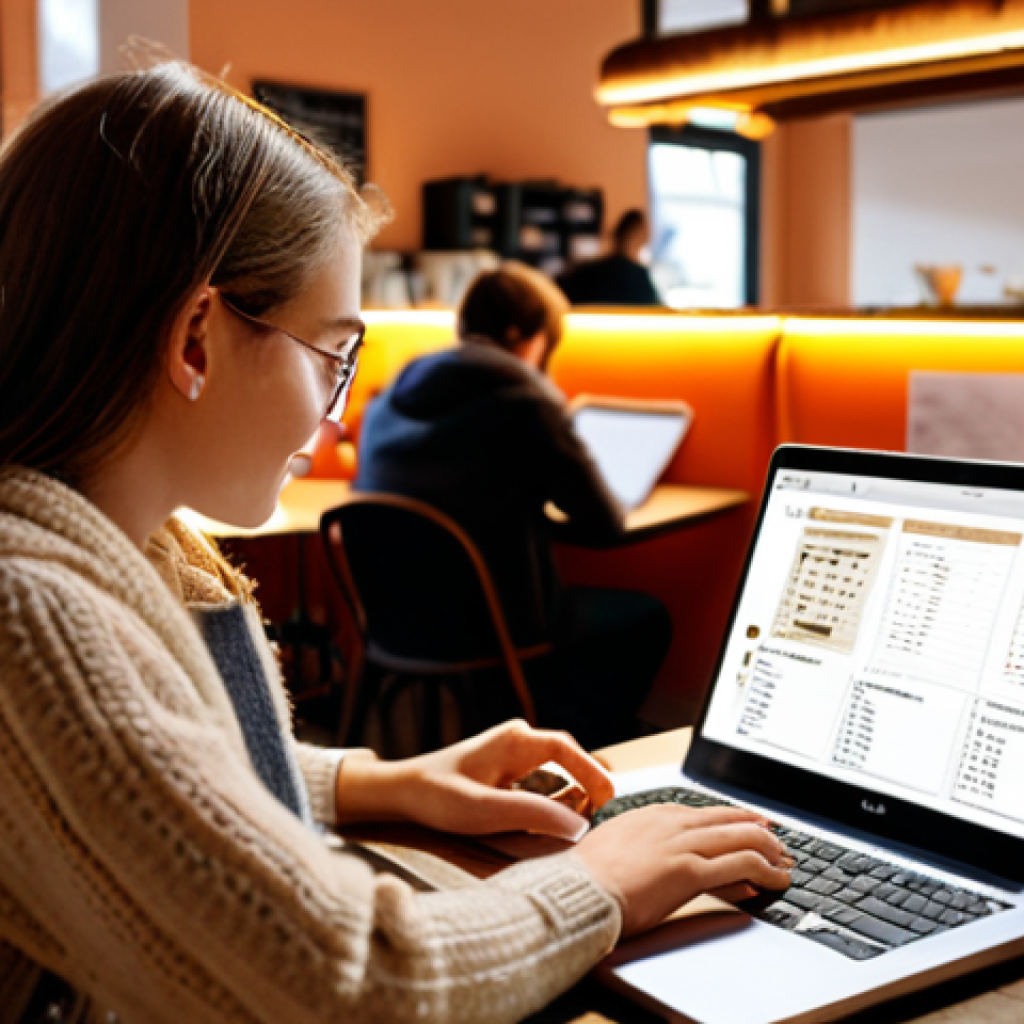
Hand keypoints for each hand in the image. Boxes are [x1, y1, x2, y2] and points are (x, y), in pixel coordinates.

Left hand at [334, 720, 614, 840]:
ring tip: (554, 828)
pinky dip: (548, 802)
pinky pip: (543, 781)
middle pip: (570, 761)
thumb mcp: (484, 811)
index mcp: (517, 741)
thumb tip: (580, 825)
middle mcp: (519, 739)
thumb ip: (533, 815)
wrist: (403, 790)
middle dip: (581, 792)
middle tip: (581, 826)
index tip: (607, 802)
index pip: (570, 750)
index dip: (593, 775)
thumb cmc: (437, 798)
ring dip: (564, 800)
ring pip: (558, 774)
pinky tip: (535, 823)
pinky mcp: (509, 766)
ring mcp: (515, 751)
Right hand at [575, 804, 791, 936]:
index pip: (704, 813)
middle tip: (777, 841)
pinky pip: (739, 864)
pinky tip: (775, 880)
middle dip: (758, 830)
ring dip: (769, 851)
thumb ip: (649, 849)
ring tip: (784, 864)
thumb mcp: (620, 850)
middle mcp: (671, 823)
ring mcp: (682, 844)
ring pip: (741, 838)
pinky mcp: (689, 870)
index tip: (748, 826)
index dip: (731, 819)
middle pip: (728, 819)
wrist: (576, 890)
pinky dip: (764, 871)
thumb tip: (676, 859)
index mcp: (652, 815)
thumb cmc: (587, 877)